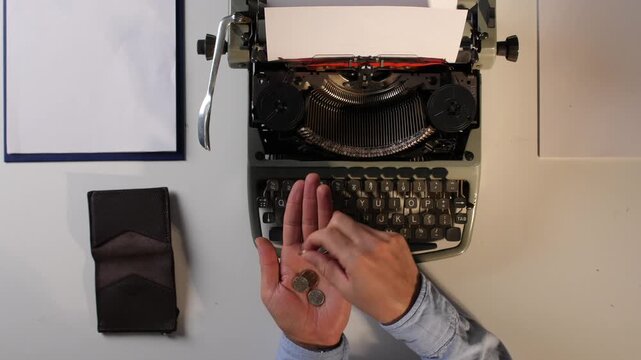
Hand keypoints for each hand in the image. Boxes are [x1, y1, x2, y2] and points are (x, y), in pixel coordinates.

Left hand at [256, 174, 350, 348]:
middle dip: (311, 199)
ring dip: (325, 208)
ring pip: (326, 228)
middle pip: (310, 220)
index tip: (298, 188)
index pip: (293, 225)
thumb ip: (267, 265)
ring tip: (325, 189)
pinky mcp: (339, 269)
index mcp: (290, 257)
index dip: (295, 206)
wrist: (313, 336)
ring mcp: (325, 259)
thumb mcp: (271, 293)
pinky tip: (340, 214)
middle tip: (314, 180)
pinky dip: (341, 229)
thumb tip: (260, 240)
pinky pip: (341, 246)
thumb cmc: (289, 318)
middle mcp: (308, 254)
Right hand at [301, 212, 419, 323]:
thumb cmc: (377, 302)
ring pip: (356, 223)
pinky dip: (364, 238)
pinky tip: (367, 254)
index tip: (311, 245)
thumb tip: (308, 253)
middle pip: (340, 219)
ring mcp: (385, 237)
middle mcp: (371, 243)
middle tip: (328, 245)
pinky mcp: (395, 237)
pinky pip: (372, 230)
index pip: (327, 234)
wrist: (409, 304)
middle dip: (329, 229)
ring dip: (347, 234)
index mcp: (357, 258)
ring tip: (349, 254)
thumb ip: (325, 267)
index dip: (314, 237)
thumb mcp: (346, 289)